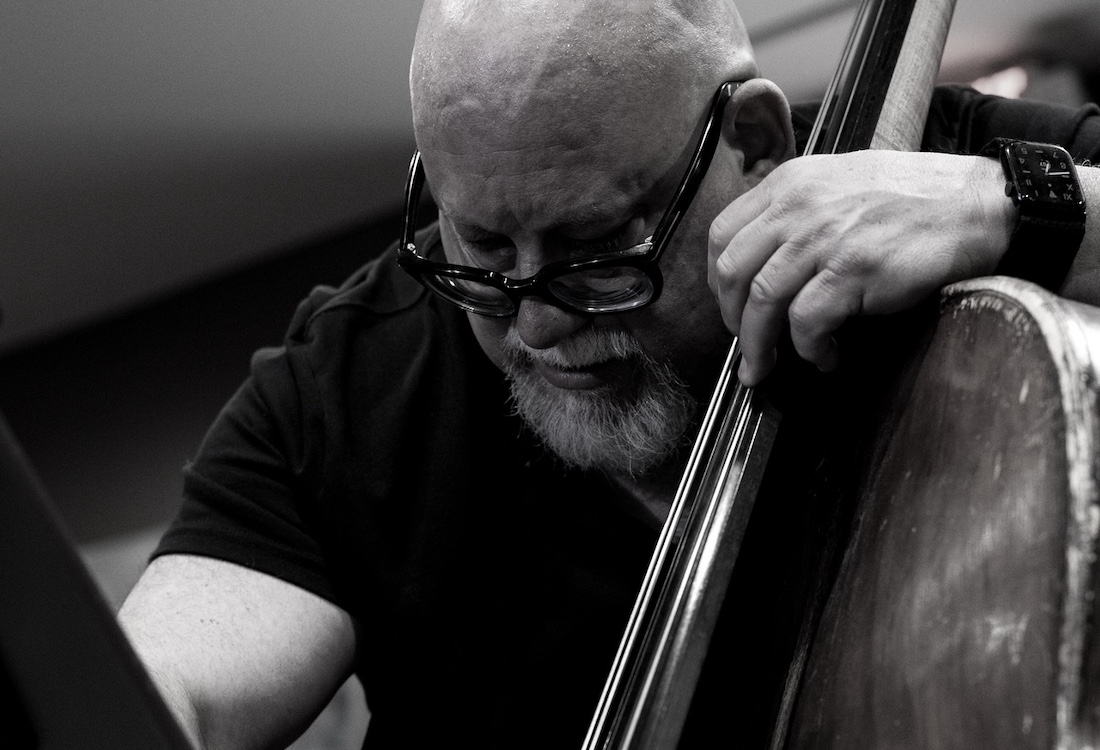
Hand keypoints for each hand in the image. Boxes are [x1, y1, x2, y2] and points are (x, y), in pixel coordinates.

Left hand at [708, 150, 1011, 384]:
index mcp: (790, 185)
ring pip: (762, 301)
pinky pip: (807, 322)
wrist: (978, 203)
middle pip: (734, 271)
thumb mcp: (840, 185)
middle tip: (747, 346)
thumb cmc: (913, 200)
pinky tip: (825, 356)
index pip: (723, 233)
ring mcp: (825, 237)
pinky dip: (810, 349)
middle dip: (732, 319)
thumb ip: (797, 214)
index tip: (730, 307)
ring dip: (760, 345)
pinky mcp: (855, 269)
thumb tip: (762, 266)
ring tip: (769, 366)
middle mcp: (800, 207)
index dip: (718, 280)